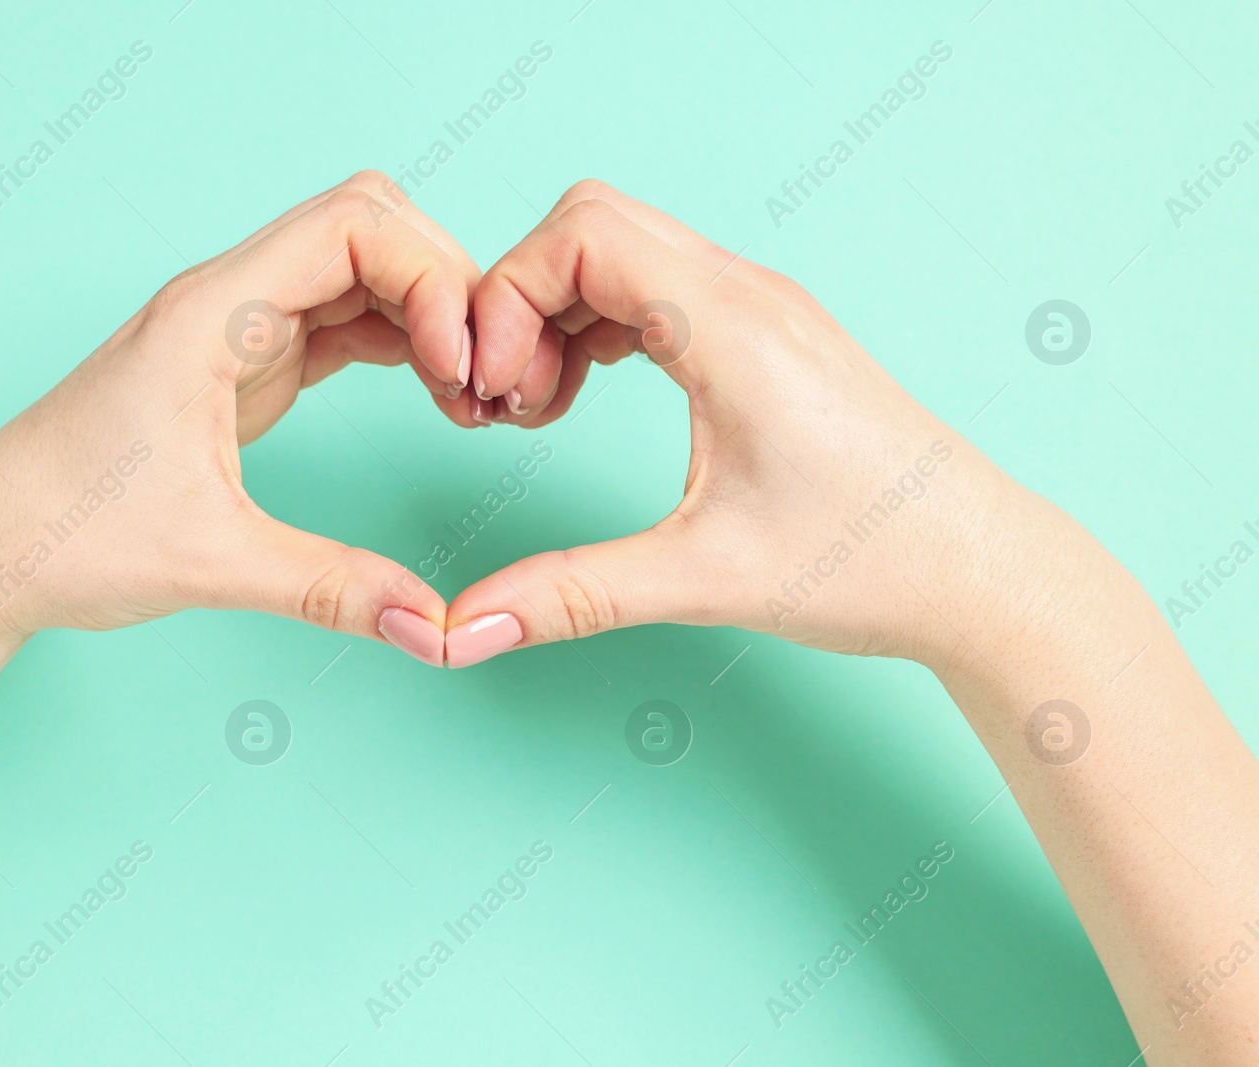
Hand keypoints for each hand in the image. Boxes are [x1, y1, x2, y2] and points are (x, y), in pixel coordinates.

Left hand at [0, 172, 482, 664]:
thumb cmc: (64, 534)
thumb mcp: (212, 563)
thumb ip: (333, 589)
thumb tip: (436, 629)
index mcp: (211, 314)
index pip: (351, 223)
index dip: (429, 277)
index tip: (461, 367)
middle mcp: (226, 300)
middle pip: (369, 225)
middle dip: (444, 284)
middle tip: (480, 377)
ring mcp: (235, 328)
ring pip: (359, 269)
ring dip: (426, 313)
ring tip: (466, 395)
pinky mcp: (242, 365)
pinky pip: (340, 321)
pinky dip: (397, 343)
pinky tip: (430, 394)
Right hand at [447, 180, 1042, 668]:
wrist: (979, 571)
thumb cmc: (868, 563)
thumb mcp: (702, 581)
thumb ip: (569, 595)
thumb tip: (462, 633)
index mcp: (733, 328)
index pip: (582, 234)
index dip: (508, 297)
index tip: (495, 392)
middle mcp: (748, 294)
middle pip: (591, 223)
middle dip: (521, 299)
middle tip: (509, 401)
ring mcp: (762, 306)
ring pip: (622, 249)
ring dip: (558, 313)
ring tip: (540, 410)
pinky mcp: (767, 333)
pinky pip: (655, 286)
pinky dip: (600, 325)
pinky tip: (588, 396)